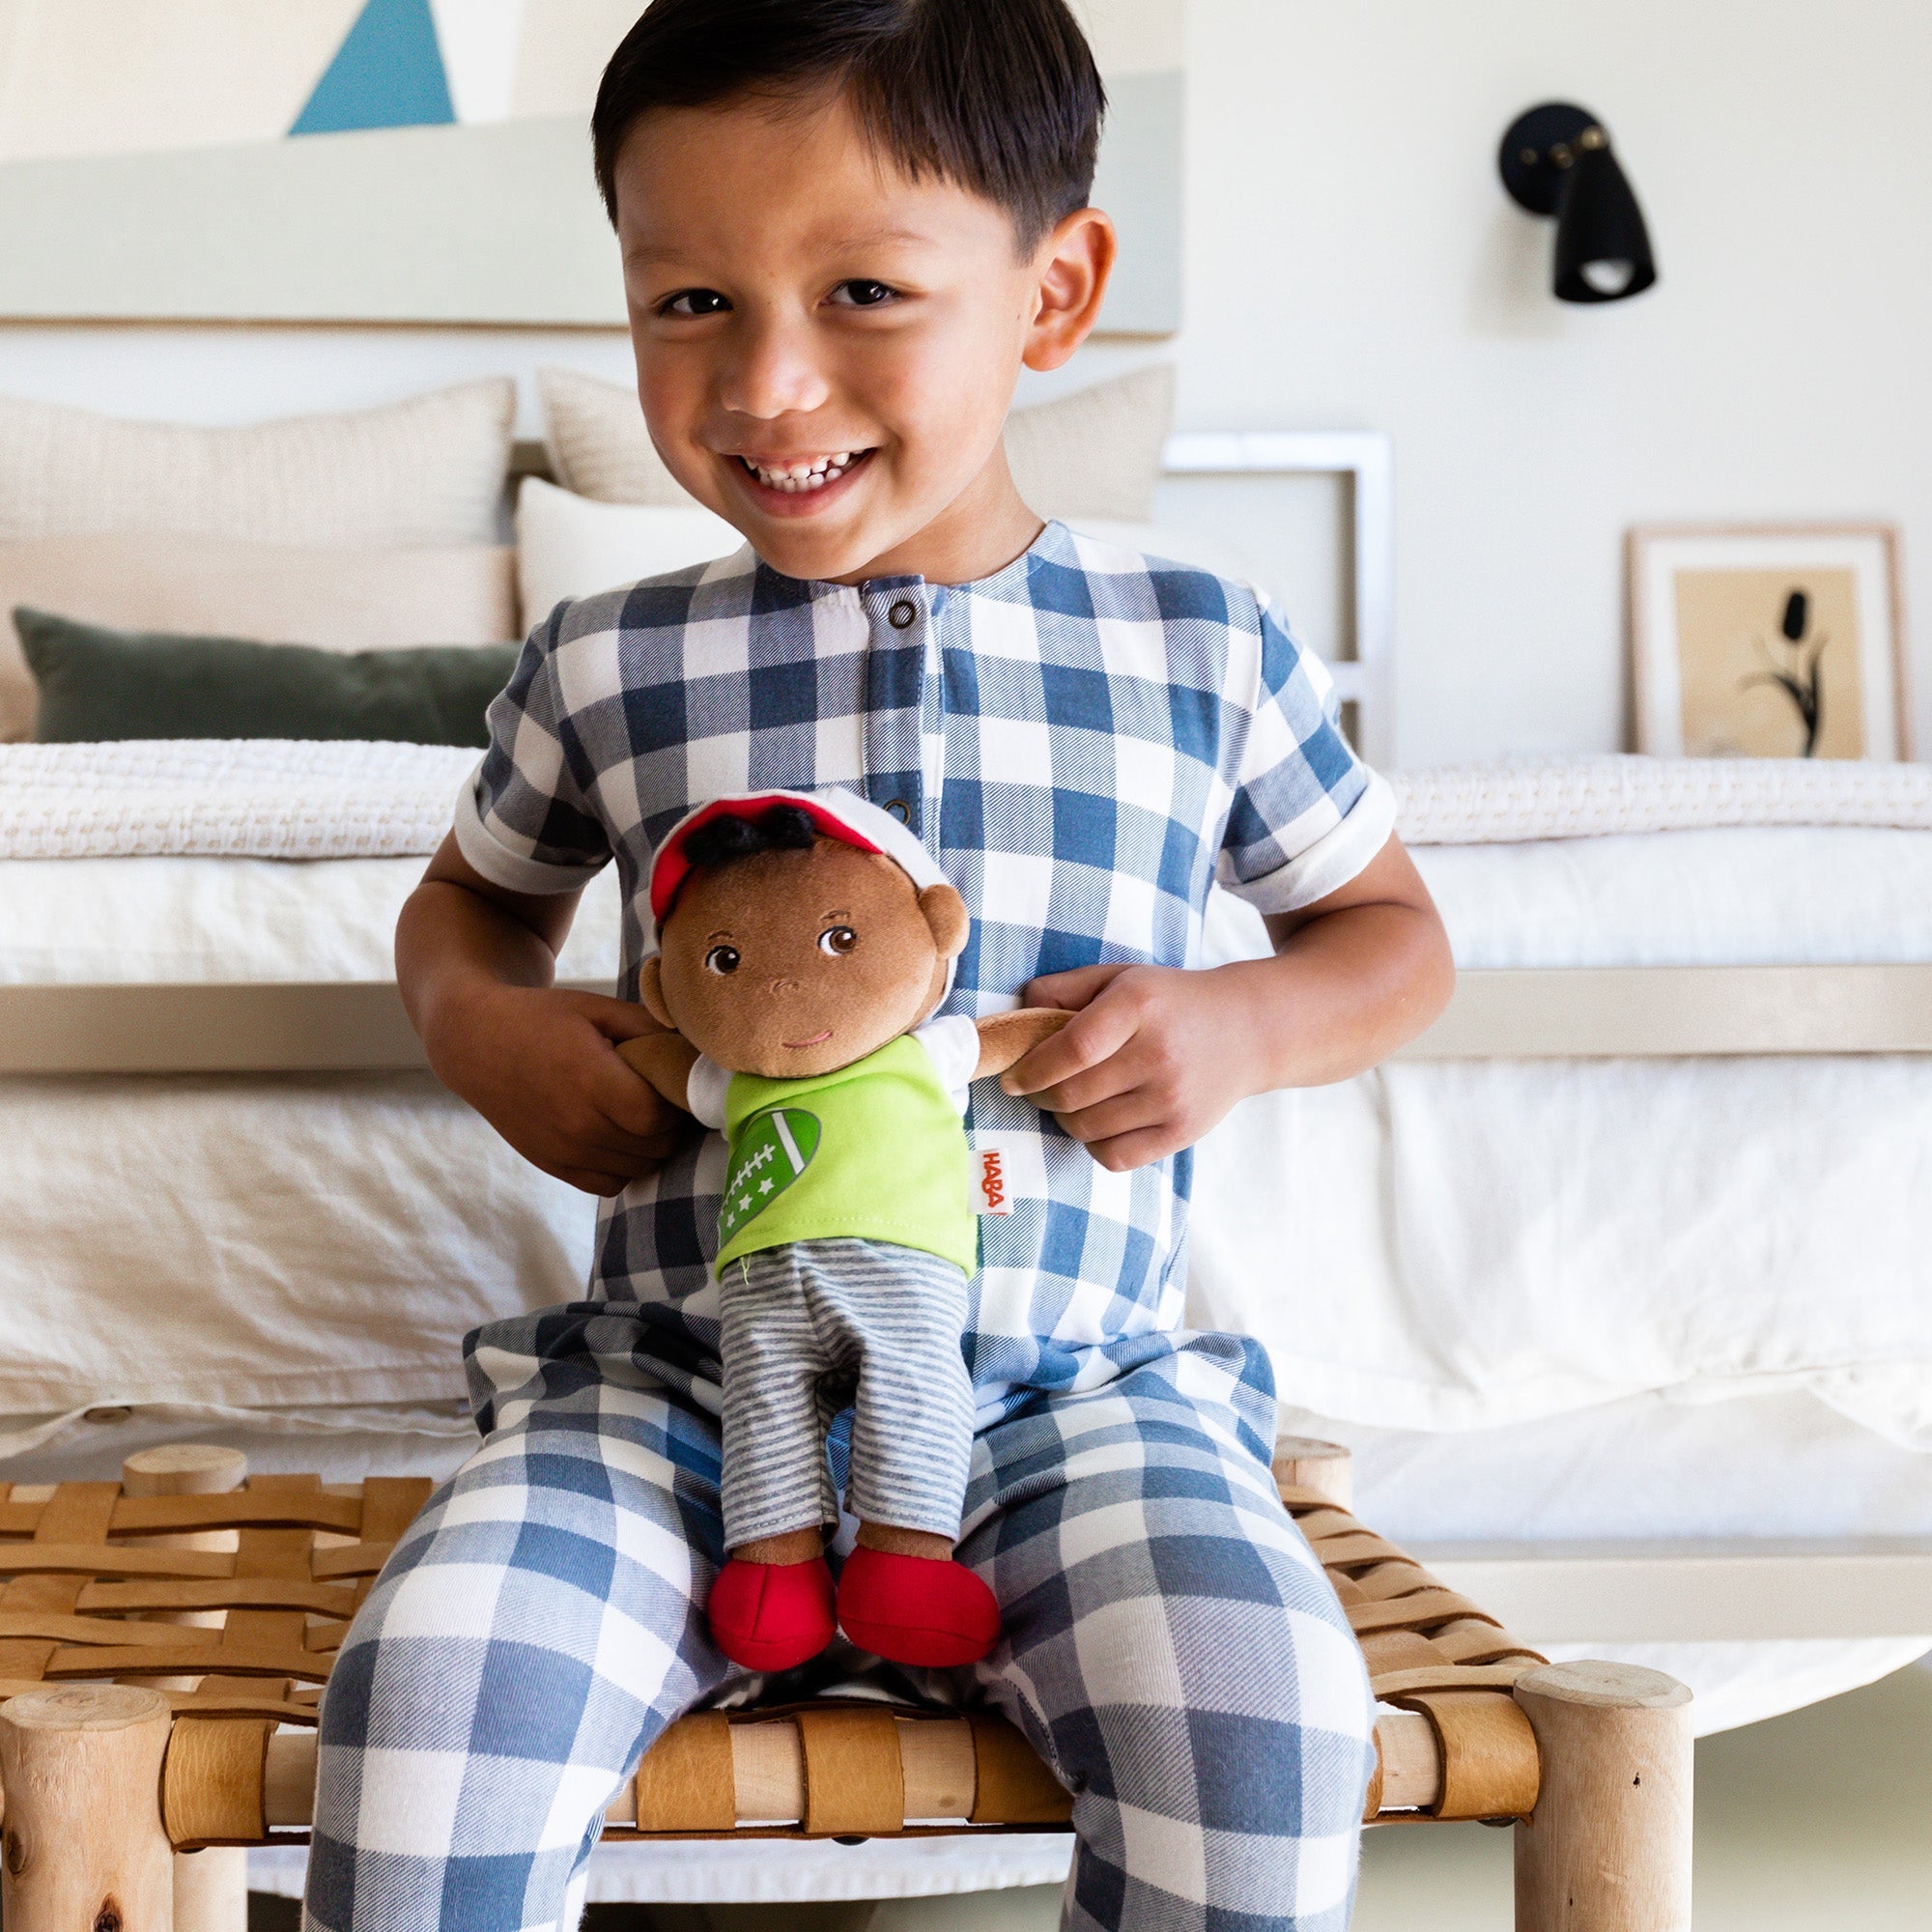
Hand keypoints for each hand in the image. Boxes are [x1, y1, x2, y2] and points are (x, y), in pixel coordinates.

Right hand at [423, 981, 689, 1195]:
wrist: (477, 1045)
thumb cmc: (543, 1019)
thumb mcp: (598, 1008)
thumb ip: (649, 1028)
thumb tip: (697, 1048)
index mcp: (589, 1080)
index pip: (657, 1116)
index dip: (676, 1102)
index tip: (673, 1083)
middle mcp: (576, 1125)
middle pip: (654, 1146)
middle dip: (670, 1124)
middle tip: (665, 1097)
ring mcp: (563, 1151)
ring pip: (638, 1169)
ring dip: (651, 1147)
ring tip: (643, 1115)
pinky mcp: (553, 1166)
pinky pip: (610, 1184)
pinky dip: (625, 1166)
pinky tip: (621, 1136)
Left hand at [1000, 962, 1260, 1172]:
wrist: (1246, 1030)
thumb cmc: (1169, 1002)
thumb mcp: (1120, 978)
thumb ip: (1064, 989)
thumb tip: (1017, 1017)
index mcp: (1138, 1005)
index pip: (1073, 1048)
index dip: (1032, 1069)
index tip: (1013, 1078)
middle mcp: (1158, 1053)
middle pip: (1072, 1094)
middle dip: (1040, 1096)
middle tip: (1036, 1088)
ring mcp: (1173, 1098)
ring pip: (1087, 1128)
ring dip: (1065, 1119)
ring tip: (1071, 1100)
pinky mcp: (1182, 1132)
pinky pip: (1114, 1156)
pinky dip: (1094, 1144)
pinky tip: (1100, 1122)